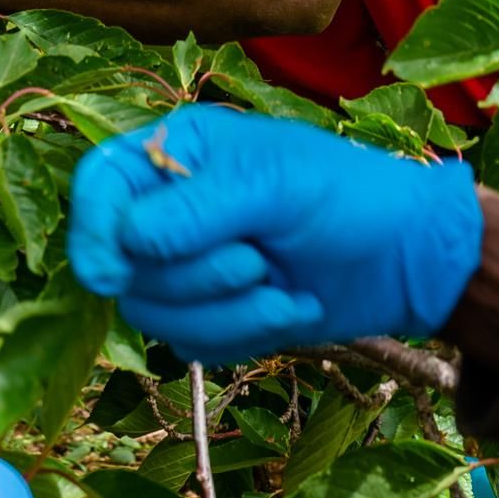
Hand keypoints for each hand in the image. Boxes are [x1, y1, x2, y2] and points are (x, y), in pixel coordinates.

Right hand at [67, 106, 482, 363]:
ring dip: (225, 312)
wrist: (406, 258)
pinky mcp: (217, 314)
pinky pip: (193, 344)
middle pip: (125, 265)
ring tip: (282, 288)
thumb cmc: (347, 196)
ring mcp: (193, 265)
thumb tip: (126, 243)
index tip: (111, 274)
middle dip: (196, 277)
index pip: (100, 185)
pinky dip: (244, 335)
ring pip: (155, 314)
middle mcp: (173, 208)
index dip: (92, 230)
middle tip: (256, 261)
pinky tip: (290, 309)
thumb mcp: (274, 185)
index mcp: (179, 153)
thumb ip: (198, 209)